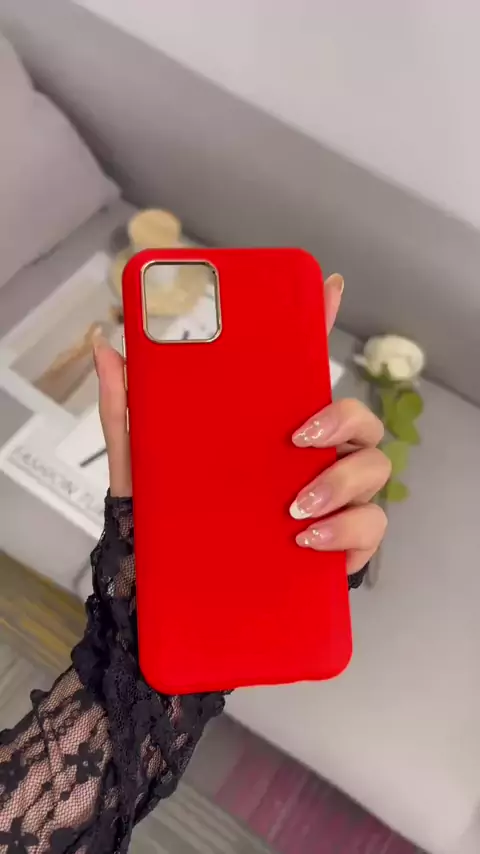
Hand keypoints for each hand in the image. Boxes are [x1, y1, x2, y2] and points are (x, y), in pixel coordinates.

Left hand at [93, 274, 389, 574]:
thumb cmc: (168, 512)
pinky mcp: (342, 544)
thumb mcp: (143, 458)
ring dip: (342, 482)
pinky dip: (347, 532)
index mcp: (273, 425)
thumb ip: (127, 406)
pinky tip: (307, 539)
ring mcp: (334, 499)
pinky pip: (370, 529)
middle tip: (298, 438)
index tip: (327, 285)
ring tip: (295, 506)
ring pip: (375, 469)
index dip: (321, 322)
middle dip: (342, 418)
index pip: (305, 367)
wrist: (170, 583)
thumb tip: (106, 344)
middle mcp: (313, 455)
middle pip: (358, 418)